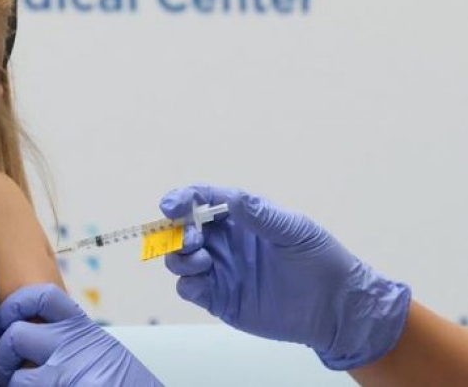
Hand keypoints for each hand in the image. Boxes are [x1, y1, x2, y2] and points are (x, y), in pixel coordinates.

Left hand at [0, 283, 161, 385]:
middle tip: (7, 370)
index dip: (16, 303)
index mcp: (82, 329)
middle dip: (2, 356)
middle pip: (15, 335)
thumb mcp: (99, 349)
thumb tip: (24, 332)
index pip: (42, 296)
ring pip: (16, 379)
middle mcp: (73, 348)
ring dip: (14, 386)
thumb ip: (67, 338)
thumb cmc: (123, 383)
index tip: (5, 318)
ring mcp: (67, 377)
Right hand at [161, 185, 410, 369]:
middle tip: (193, 239)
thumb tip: (231, 199)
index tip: (171, 206)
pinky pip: (190, 289)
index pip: (201, 201)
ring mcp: (220, 271)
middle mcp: (224, 242)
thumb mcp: (293, 230)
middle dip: (176, 231)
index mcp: (240, 218)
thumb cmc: (319, 260)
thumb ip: (260, 215)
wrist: (335, 307)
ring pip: (180, 260)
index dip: (182, 200)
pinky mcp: (220, 299)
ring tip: (202, 260)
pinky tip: (201, 283)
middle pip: (182, 230)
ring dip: (180, 257)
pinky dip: (187, 284)